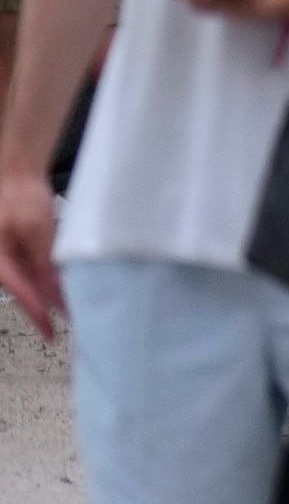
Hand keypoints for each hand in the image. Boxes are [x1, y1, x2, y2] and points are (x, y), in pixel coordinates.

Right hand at [0, 173, 59, 337]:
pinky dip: (46, 279)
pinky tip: (61, 286)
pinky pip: (31, 269)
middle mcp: (0, 261)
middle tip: (57, 328)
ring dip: (47, 294)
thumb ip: (43, 258)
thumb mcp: (36, 229)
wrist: (17, 174)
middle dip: (43, 307)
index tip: (49, 326)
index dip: (36, 310)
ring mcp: (8, 256)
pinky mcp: (17, 250)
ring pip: (29, 281)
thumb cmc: (20, 196)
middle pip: (24, 290)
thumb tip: (53, 284)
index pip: (20, 290)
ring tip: (66, 309)